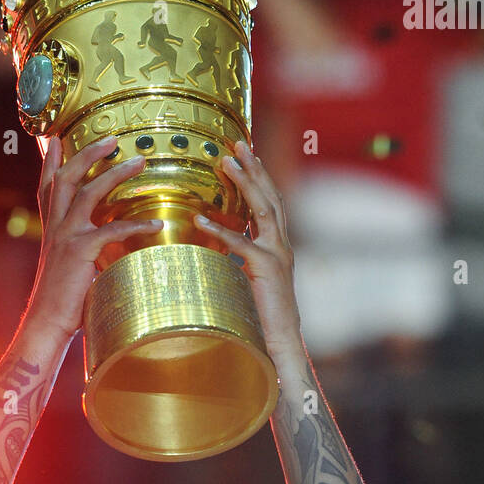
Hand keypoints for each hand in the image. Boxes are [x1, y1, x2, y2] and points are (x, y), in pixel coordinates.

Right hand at [22, 135, 162, 342]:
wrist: (47, 322)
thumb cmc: (60, 301)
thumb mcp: (66, 268)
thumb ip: (80, 250)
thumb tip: (101, 248)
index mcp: (51, 228)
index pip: (48, 187)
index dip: (51, 162)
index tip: (55, 139)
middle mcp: (56, 226)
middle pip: (68, 177)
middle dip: (88, 153)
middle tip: (111, 139)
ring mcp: (67, 236)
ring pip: (90, 191)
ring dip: (116, 173)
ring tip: (139, 161)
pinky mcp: (81, 250)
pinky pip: (113, 229)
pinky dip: (137, 224)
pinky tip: (157, 223)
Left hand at [195, 140, 301, 358]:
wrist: (282, 340)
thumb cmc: (264, 317)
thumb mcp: (252, 281)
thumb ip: (242, 262)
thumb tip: (219, 252)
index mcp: (279, 245)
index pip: (269, 202)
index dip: (259, 177)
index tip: (245, 155)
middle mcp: (282, 244)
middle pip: (269, 196)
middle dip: (254, 168)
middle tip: (237, 143)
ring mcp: (278, 254)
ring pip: (263, 209)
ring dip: (245, 183)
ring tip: (227, 162)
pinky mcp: (267, 269)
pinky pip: (242, 244)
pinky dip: (221, 230)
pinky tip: (201, 217)